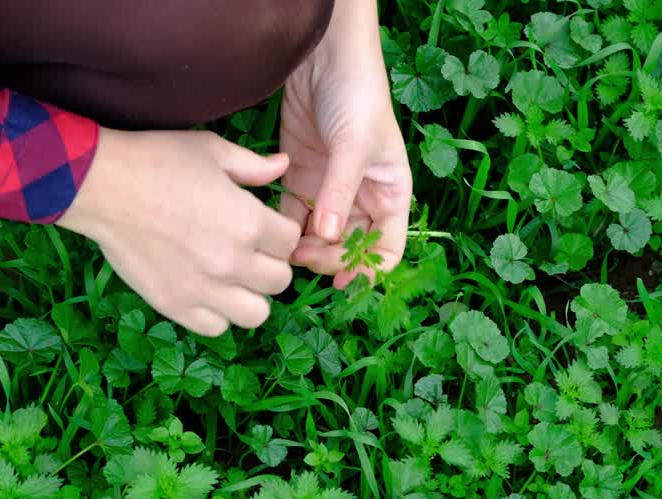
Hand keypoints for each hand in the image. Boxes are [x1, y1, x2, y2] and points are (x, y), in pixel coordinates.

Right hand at [59, 129, 299, 335]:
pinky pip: (216, 328)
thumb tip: (284, 166)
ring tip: (232, 278)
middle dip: (269, 264)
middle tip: (249, 251)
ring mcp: (204, 288)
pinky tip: (205, 291)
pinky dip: (217, 314)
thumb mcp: (211, 151)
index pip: (290, 241)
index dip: (279, 231)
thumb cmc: (157, 160)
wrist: (101, 184)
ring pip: (256, 313)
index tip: (263, 225)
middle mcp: (233, 262)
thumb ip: (252, 166)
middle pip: (280, 280)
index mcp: (250, 222)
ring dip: (250, 296)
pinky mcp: (174, 305)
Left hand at [279, 0, 412, 288]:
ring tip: (283, 250)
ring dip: (303, 249)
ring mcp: (330, 190)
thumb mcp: (355, 145)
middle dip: (328, 259)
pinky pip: (292, 214)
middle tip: (303, 257)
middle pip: (349, 248)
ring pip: (318, 237)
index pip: (386, 248)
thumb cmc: (357, 95)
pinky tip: (271, 231)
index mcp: (390, 195)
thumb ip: (339, 192)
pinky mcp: (301, 178)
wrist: (325, 55)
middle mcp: (362, 198)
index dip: (367, 269)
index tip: (341, 280)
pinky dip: (283, 227)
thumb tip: (325, 236)